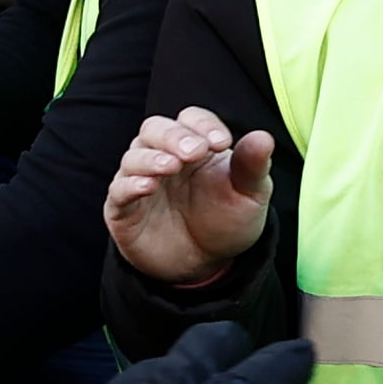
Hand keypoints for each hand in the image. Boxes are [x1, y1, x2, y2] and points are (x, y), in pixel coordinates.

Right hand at [104, 108, 273, 287]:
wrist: (206, 264)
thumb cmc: (226, 222)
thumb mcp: (249, 195)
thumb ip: (253, 166)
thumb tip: (264, 137)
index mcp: (194, 145)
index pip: (191, 119)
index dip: (203, 125)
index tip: (221, 143)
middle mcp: (162, 156)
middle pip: (155, 128)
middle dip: (173, 136)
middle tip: (194, 152)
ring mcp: (140, 181)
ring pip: (133, 156)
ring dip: (151, 158)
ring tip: (171, 167)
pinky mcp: (123, 209)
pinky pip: (118, 190)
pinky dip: (130, 185)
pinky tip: (148, 186)